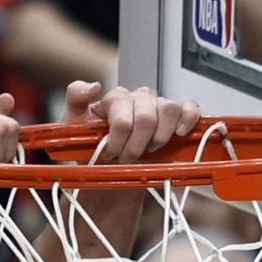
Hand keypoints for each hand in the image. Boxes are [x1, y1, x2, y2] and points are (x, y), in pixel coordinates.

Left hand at [61, 81, 201, 162]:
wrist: (111, 175)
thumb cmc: (91, 151)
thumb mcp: (72, 126)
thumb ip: (75, 98)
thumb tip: (93, 86)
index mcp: (116, 98)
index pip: (122, 116)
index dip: (118, 140)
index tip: (111, 155)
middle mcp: (139, 98)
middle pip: (146, 117)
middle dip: (136, 146)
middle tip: (127, 159)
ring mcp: (159, 107)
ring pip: (168, 110)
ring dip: (159, 138)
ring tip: (148, 151)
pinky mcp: (178, 118)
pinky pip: (190, 108)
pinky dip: (188, 119)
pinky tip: (178, 134)